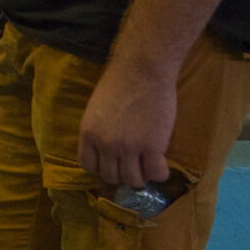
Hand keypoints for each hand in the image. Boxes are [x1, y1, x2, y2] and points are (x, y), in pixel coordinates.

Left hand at [79, 57, 177, 193]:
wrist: (142, 70)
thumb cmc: (119, 83)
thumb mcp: (96, 110)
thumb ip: (99, 131)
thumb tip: (106, 149)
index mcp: (88, 134)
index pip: (89, 166)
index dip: (101, 169)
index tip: (112, 165)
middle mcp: (105, 145)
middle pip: (111, 176)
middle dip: (121, 175)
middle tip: (133, 167)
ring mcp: (129, 148)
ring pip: (133, 180)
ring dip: (140, 178)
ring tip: (147, 169)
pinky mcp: (153, 146)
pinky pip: (156, 174)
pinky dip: (160, 175)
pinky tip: (161, 166)